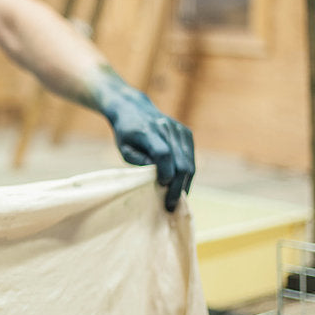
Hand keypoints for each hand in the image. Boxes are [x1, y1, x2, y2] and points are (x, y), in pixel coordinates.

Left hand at [94, 67, 194, 211]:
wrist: (133, 108)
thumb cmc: (125, 133)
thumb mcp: (123, 148)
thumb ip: (138, 161)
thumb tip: (156, 177)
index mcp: (148, 131)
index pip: (163, 154)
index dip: (165, 172)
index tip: (162, 188)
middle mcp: (167, 129)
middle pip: (180, 162)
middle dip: (177, 187)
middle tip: (170, 206)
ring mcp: (180, 130)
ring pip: (189, 163)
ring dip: (184, 184)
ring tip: (177, 200)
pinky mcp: (187, 134)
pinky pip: (191, 158)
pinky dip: (188, 175)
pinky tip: (181, 187)